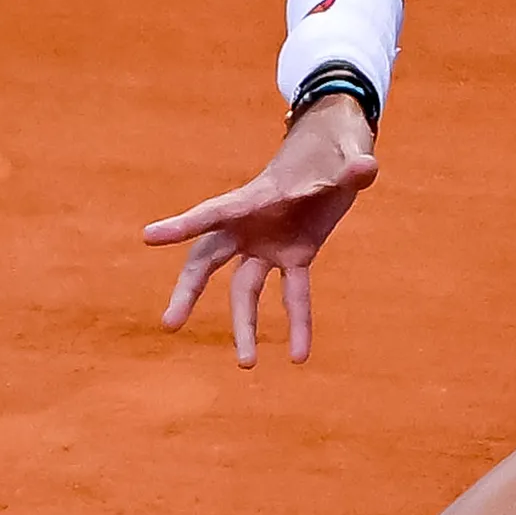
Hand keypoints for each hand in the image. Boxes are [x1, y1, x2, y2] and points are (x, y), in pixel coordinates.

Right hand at [143, 98, 378, 365]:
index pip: (214, 212)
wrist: (334, 151)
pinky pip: (292, 295)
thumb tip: (366, 167)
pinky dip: (298, 323)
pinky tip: (299, 356)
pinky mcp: (295, 256)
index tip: (149, 236)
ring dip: (244, 325)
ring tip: (246, 365)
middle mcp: (252, 225)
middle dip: (189, 290)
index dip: (183, 224)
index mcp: (255, 197)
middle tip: (170, 323)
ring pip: (243, 289)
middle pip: (208, 260)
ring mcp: (269, 244)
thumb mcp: (344, 153)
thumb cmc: (331, 149)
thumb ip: (352, 165)